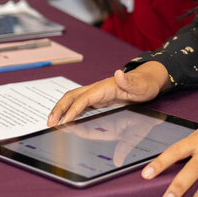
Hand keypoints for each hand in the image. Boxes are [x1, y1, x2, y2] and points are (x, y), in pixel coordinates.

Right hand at [46, 62, 169, 125]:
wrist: (148, 81)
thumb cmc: (144, 85)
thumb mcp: (140, 86)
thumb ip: (129, 81)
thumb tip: (119, 73)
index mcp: (105, 87)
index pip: (84, 98)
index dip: (73, 109)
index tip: (64, 121)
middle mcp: (97, 88)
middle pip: (72, 96)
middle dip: (59, 108)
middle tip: (49, 123)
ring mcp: (96, 93)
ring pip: (73, 99)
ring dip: (61, 109)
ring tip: (52, 122)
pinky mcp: (98, 98)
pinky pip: (80, 104)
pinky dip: (69, 111)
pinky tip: (65, 119)